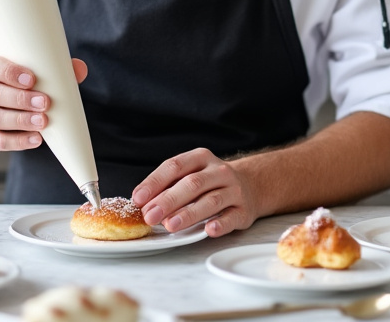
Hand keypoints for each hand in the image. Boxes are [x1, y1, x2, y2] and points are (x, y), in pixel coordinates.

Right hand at [0, 55, 87, 151]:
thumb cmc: (15, 86)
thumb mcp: (27, 74)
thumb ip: (53, 70)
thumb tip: (79, 69)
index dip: (9, 72)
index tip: (32, 79)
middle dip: (20, 99)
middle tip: (45, 102)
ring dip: (20, 120)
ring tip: (43, 122)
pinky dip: (18, 142)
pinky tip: (36, 139)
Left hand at [132, 148, 258, 237]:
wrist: (251, 186)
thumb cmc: (211, 182)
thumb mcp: (191, 174)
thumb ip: (169, 186)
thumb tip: (142, 204)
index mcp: (200, 158)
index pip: (175, 166)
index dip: (155, 182)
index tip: (138, 199)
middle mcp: (219, 171)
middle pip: (192, 184)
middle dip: (168, 200)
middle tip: (150, 216)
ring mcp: (233, 190)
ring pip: (210, 201)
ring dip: (189, 214)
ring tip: (170, 225)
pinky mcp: (244, 210)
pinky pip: (232, 217)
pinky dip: (220, 224)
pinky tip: (209, 230)